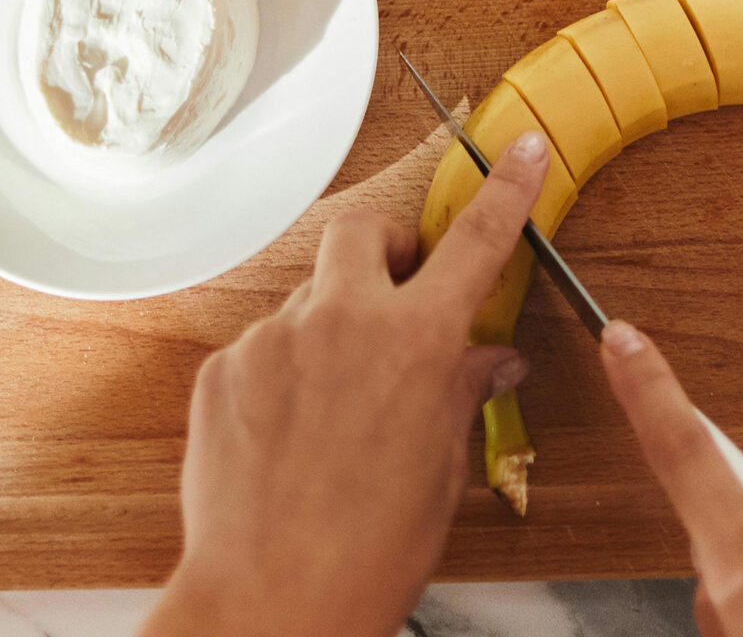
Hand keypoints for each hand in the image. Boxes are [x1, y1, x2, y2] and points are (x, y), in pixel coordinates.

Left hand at [140, 131, 552, 636]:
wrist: (273, 601)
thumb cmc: (370, 550)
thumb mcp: (443, 468)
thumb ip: (461, 394)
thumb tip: (490, 360)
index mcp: (415, 343)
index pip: (474, 242)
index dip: (506, 189)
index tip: (519, 150)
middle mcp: (340, 323)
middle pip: (363, 229)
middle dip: (386, 245)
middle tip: (400, 290)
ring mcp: (272, 342)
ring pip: (309, 298)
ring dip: (331, 327)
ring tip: (338, 406)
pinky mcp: (222, 371)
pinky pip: (263, 347)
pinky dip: (286, 373)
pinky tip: (294, 433)